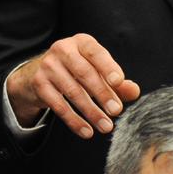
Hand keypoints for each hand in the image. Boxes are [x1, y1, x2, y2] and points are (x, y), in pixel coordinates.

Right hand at [6, 34, 139, 138]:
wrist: (38, 73)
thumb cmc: (76, 70)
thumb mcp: (96, 70)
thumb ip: (116, 82)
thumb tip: (134, 91)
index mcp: (82, 42)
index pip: (96, 52)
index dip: (107, 66)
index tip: (119, 81)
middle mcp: (63, 49)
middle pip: (84, 73)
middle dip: (102, 93)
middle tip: (116, 111)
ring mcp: (49, 66)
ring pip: (72, 91)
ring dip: (91, 111)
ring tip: (106, 126)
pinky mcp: (39, 84)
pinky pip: (58, 105)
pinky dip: (74, 120)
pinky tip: (86, 131)